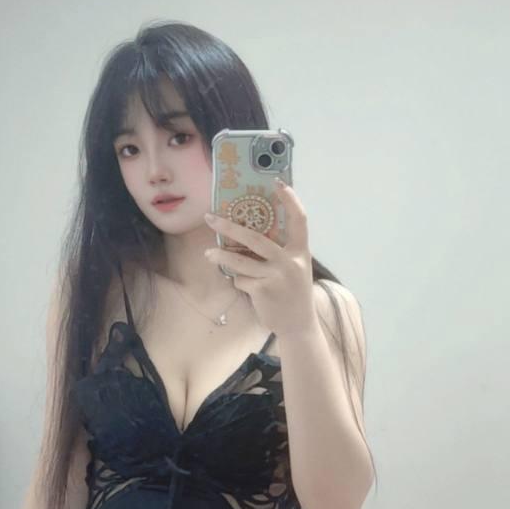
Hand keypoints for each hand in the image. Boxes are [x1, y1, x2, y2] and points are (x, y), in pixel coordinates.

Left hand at [204, 182, 316, 336]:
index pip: (299, 219)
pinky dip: (238, 281)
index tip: (277, 182)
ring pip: (240, 261)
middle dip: (229, 227)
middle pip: (255, 238)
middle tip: (210, 218)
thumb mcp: (294, 268)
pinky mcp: (263, 290)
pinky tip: (245, 286)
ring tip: (208, 254)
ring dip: (220, 256)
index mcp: (301, 252)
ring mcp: (276, 276)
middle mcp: (290, 261)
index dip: (290, 199)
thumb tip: (248, 234)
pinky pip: (241, 279)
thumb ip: (279, 252)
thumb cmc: (292, 292)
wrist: (299, 325)